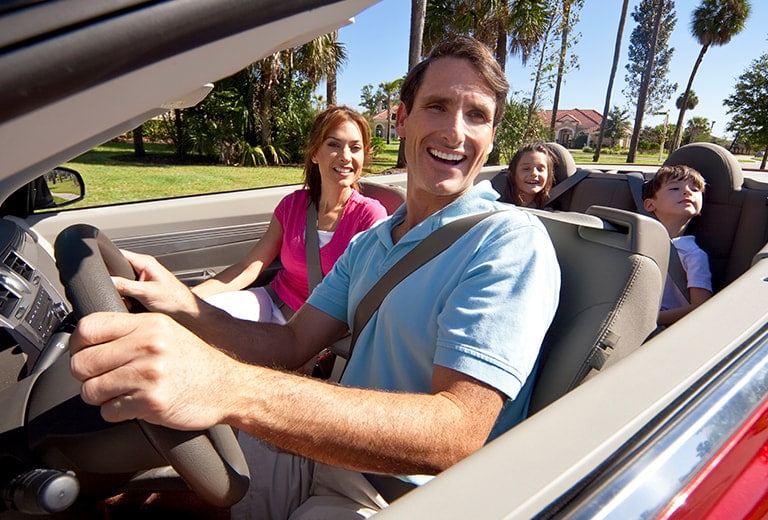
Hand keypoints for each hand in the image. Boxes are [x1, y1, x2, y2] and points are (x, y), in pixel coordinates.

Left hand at [70, 312, 234, 429]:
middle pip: (82, 363)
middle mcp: (149, 346)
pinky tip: (136, 405)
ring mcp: (149, 374)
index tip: (86, 353)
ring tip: (122, 393)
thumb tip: (87, 338)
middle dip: (87, 376)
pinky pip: (109, 412)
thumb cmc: (196, 362)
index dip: (79, 345)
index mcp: (149, 324)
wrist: (229, 387)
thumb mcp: (167, 332)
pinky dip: (117, 412)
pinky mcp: (151, 402)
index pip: (88, 327)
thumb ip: (131, 331)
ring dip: (101, 397)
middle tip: (103, 379)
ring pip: (91, 391)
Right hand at [114, 250, 199, 317]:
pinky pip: (127, 292)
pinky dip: (126, 298)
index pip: (119, 254)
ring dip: (121, 293)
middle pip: (118, 270)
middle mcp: (144, 269)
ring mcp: (143, 280)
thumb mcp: (147, 293)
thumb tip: (108, 282)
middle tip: (119, 293)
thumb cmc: (176, 300)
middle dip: (114, 282)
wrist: (187, 313)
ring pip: (122, 283)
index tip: (99, 270)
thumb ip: (126, 286)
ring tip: (129, 301)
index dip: (107, 261)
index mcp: (146, 263)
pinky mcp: (144, 290)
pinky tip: (131, 305)